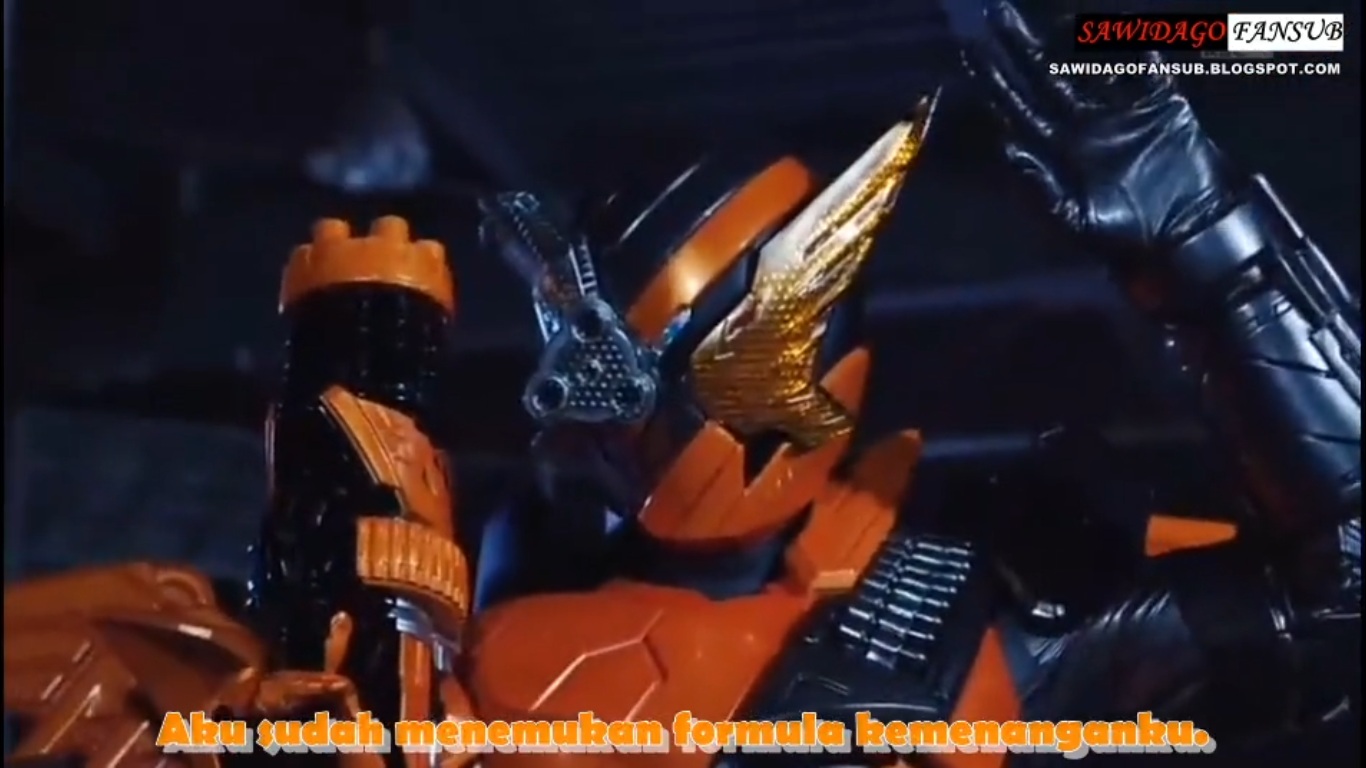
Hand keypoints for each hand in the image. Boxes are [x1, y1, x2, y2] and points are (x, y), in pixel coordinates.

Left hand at [960, 1, 1239, 255]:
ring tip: (1046, 14)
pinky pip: (1146, 68)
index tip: (973, 52)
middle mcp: (1085, 124)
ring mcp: (1122, 111)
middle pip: (1045, 77)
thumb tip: (1009, 147)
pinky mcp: (1161, 105)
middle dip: (1020, 47)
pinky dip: (1135, 46)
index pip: (1020, 106)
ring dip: (1068, 39)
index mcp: (1061, 150)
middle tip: (995, 15)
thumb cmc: (1126, 237)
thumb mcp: (1075, 217)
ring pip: (1089, 66)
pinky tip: (1116, 24)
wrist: (1188, 234)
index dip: (996, 80)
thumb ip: (1041, 184)